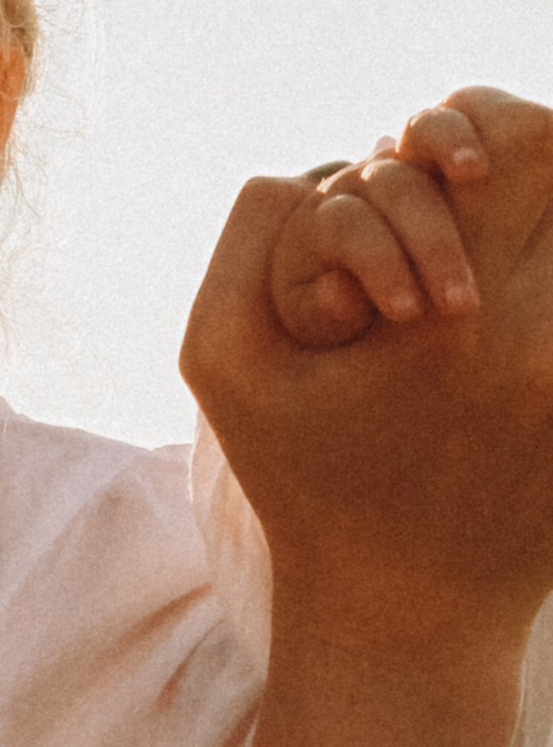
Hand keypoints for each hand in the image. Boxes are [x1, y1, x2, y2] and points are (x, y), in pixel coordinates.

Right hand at [185, 84, 552, 657]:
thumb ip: (248, 238)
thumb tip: (322, 159)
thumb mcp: (225, 364)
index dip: (487, 126)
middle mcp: (543, 340)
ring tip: (504, 260)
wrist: (398, 621)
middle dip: (535, 167)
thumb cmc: (304, 488)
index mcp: (451, 312)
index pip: (516, 146)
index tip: (460, 159)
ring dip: (547, 238)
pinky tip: (523, 320)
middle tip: (491, 189)